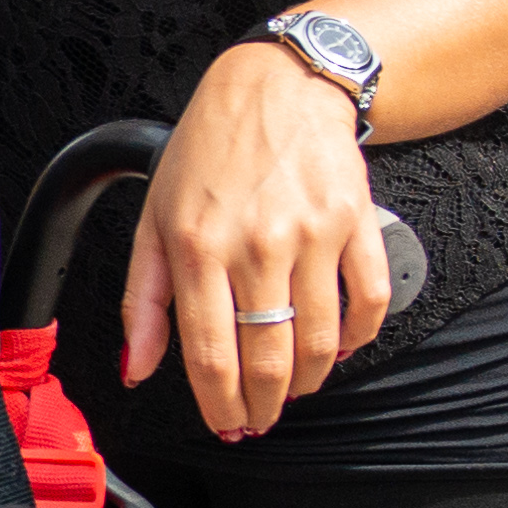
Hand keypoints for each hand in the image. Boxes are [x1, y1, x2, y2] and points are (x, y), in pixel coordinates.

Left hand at [117, 38, 387, 441]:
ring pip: (319, 340)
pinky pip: (370, 300)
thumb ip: (143, 301)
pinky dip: (358, 338)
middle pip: (266, 358)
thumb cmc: (209, 150)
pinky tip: (338, 348)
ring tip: (292, 388)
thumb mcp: (156, 219)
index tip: (225, 422)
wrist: (278, 85)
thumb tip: (137, 368)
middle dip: (262, 406)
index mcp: (198, 247)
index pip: (210, 354)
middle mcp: (256, 244)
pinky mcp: (358, 222)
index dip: (219, 404)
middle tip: (259, 418)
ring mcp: (312, 234)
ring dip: (306, 381)